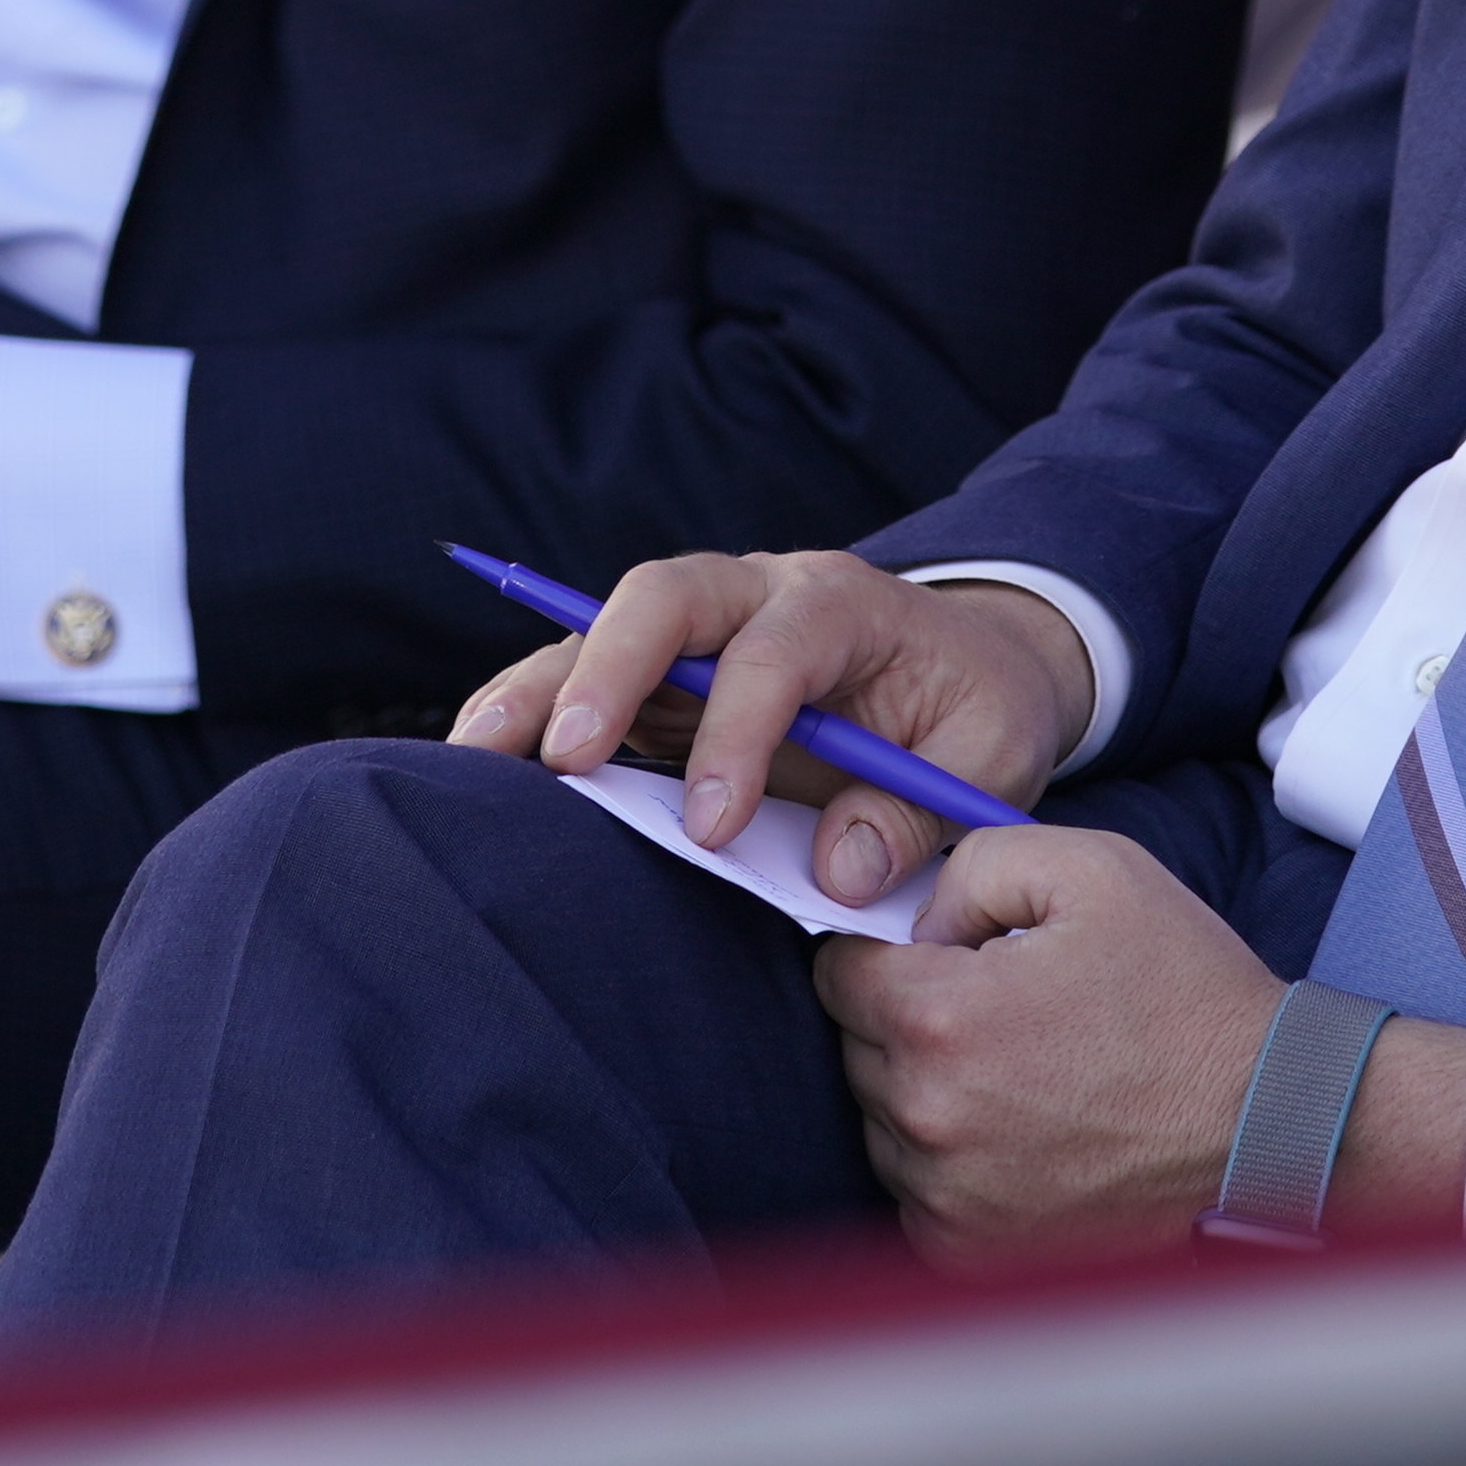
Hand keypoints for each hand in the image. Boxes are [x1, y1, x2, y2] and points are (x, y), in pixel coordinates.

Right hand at [451, 549, 1090, 901]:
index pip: (775, 650)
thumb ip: (919, 812)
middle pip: (665, 596)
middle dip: (609, 669)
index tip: (713, 829)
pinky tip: (483, 772)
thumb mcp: (990, 756)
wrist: (972, 667)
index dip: (737, 735)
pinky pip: (584, 680)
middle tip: (565, 760)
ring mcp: (702, 629)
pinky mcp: (663, 676)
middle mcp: (758, 593)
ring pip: (601, 631)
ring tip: (475, 760)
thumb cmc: (977, 709)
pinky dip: (530, 716)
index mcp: (846, 603)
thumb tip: (836, 872)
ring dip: (538, 690)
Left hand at [822, 825, 1465, 1265]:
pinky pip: (916, 1189)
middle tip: (1003, 1006)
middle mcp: (926, 1115)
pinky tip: (1024, 1128)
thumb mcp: (1094, 868)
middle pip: (857, 1045)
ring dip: (929, 1089)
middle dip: (911, 1016)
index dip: (887, 948)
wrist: (1263, 1115)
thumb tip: (915, 916)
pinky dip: (953, 1159)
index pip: (837, 970)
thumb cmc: (1182, 988)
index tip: (944, 953)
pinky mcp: (969, 1249)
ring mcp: (946, 1193)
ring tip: (1025, 1069)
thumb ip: (975, 862)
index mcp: (940, 1016)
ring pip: (882, 1120)